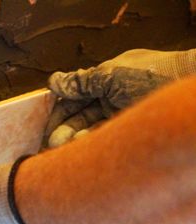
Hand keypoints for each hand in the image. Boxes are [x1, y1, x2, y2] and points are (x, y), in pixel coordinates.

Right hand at [46, 48, 195, 147]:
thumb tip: (54, 83)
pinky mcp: (129, 132)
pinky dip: (91, 143)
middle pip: (78, 118)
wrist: (182, 82)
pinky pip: (103, 140)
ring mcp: (119, 117)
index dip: (58, 114)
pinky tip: (83, 144)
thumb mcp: (110, 75)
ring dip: (74, 140)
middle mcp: (110, 100)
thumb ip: (80, 82)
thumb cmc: (152, 73)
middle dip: (62, 131)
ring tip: (62, 146)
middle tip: (50, 143)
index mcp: (104, 82)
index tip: (45, 127)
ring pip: (88, 132)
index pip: (73, 100)